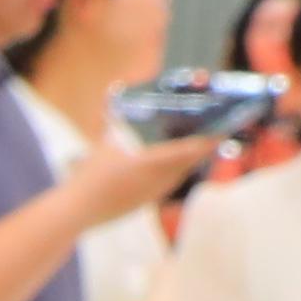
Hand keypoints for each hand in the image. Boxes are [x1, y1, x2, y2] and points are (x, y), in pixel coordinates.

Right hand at [71, 129, 227, 221]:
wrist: (77, 212)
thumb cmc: (90, 176)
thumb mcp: (103, 142)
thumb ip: (112, 115)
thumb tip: (113, 88)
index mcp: (152, 164)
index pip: (191, 150)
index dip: (210, 139)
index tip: (224, 129)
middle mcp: (158, 181)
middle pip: (189, 163)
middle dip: (201, 148)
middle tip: (211, 133)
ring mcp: (152, 195)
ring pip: (179, 175)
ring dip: (187, 161)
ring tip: (193, 147)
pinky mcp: (144, 204)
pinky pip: (165, 185)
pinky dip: (172, 173)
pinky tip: (167, 168)